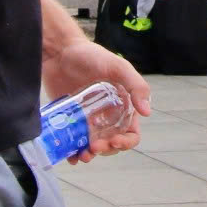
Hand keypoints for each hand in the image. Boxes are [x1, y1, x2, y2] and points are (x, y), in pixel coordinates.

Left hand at [41, 39, 150, 161]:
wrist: (59, 51)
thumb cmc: (90, 55)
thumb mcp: (117, 67)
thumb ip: (135, 85)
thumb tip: (147, 112)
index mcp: (123, 106)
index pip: (131, 133)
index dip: (126, 142)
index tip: (114, 142)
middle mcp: (107, 115)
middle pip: (112, 144)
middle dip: (106, 150)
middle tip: (93, 147)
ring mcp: (88, 119)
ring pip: (93, 146)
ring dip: (89, 155)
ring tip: (81, 155)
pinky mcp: (71, 120)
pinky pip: (74, 142)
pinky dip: (73, 152)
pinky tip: (69, 155)